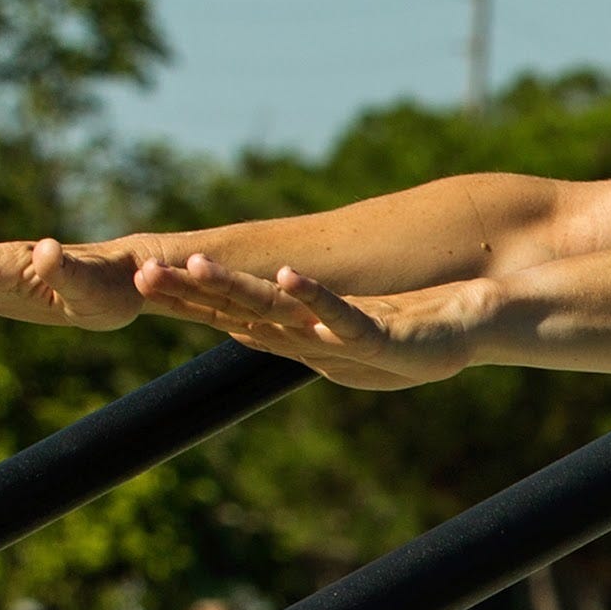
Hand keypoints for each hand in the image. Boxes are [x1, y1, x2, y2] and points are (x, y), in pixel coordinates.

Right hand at [130, 252, 479, 388]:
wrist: (476, 333)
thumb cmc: (414, 331)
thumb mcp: (347, 324)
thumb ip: (301, 315)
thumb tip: (259, 304)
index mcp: (300, 335)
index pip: (231, 314)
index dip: (186, 299)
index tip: (134, 278)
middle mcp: (314, 341)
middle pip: (242, 314)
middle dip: (191, 294)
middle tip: (138, 274)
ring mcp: (347, 342)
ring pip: (282, 316)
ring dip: (237, 291)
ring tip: (196, 267)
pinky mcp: (385, 340)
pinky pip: (345, 317)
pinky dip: (315, 296)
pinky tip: (287, 276)